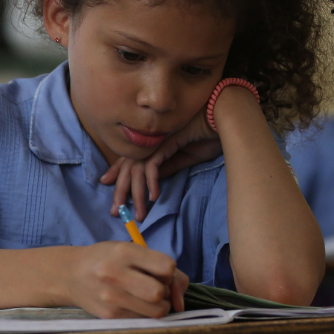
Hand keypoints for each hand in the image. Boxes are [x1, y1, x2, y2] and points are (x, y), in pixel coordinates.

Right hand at [64, 242, 187, 317]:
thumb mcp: (131, 251)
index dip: (168, 271)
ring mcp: (111, 298)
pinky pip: (144, 320)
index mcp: (123, 252)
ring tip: (145, 296)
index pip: (167, 266)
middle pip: (159, 292)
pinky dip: (145, 313)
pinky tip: (133, 303)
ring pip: (157, 311)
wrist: (70, 275)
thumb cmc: (107, 260)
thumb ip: (162, 268)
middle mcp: (115, 274)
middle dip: (164, 291)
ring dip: (158, 305)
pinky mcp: (110, 316)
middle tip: (153, 286)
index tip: (157, 270)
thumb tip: (180, 302)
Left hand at [100, 108, 220, 220]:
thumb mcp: (185, 157)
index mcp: (154, 143)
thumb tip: (152, 181)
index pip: (129, 161)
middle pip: (128, 167)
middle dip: (121, 191)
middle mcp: (151, 141)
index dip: (118, 174)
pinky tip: (155, 197)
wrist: (223, 119)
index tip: (109, 189)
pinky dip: (152, 182)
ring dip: (137, 194)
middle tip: (116, 211)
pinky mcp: (166, 142)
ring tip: (140, 213)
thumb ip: (168, 167)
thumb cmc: (207, 135)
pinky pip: (153, 165)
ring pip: (138, 170)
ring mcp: (157, 141)